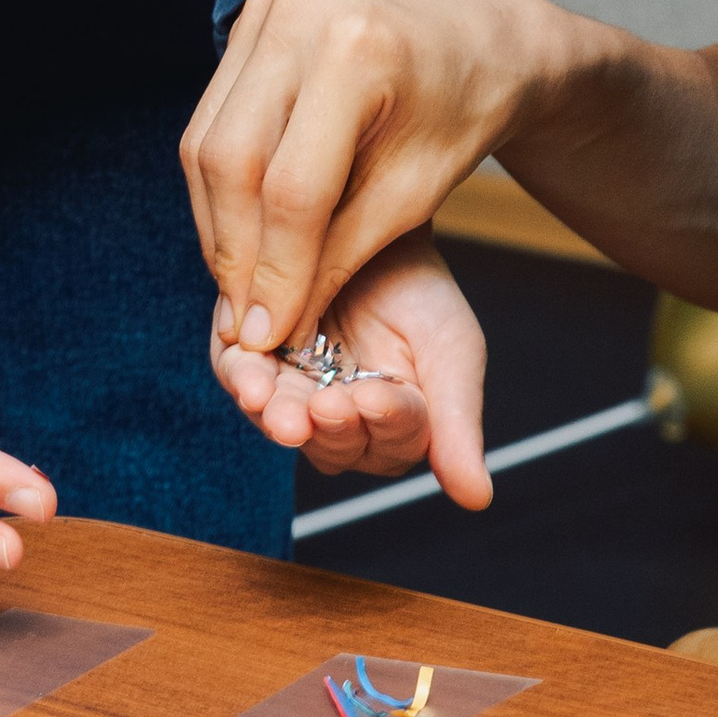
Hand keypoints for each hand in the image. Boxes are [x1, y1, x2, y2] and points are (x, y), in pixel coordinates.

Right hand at [182, 0, 553, 352]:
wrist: (478, 35)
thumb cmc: (461, 113)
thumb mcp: (415, 192)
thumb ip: (340, 255)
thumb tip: (273, 324)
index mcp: (358, 53)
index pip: (294, 187)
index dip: (277, 271)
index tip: (269, 334)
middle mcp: (300, 15)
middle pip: (233, 161)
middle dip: (235, 253)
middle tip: (244, 320)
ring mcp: (268, 9)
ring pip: (207, 143)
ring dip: (218, 225)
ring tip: (241, 286)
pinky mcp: (251, 19)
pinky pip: (212, 120)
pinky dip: (220, 187)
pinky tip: (240, 234)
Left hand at [212, 231, 491, 507]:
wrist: (370, 214)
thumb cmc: (420, 289)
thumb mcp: (452, 349)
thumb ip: (458, 423)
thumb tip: (478, 502)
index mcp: (399, 426)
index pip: (394, 439)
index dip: (386, 422)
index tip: (376, 396)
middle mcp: (343, 421)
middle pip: (333, 445)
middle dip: (327, 427)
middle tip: (323, 406)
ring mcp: (292, 394)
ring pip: (282, 422)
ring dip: (277, 413)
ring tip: (271, 400)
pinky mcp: (249, 361)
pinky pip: (239, 379)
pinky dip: (241, 376)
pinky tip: (247, 374)